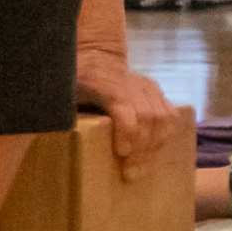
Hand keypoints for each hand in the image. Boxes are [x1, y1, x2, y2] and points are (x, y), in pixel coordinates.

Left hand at [74, 51, 180, 175]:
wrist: (94, 57)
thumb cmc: (73, 82)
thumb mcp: (62, 95)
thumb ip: (64, 113)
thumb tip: (61, 139)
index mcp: (102, 83)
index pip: (124, 107)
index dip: (127, 132)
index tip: (121, 153)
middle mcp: (130, 82)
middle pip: (148, 116)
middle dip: (143, 148)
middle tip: (131, 173)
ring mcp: (146, 85)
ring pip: (163, 117)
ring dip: (155, 145)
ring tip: (142, 166)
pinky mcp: (156, 91)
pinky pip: (170, 115)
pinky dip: (165, 135)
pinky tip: (153, 151)